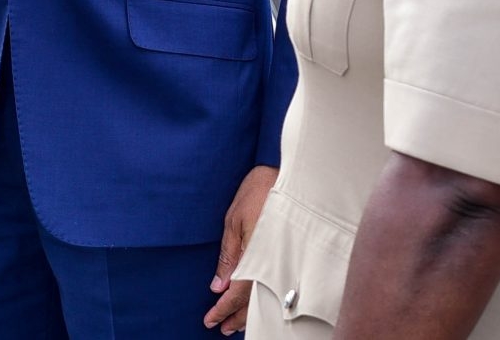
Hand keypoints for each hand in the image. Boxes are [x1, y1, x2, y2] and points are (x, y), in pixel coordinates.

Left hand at [204, 164, 276, 332]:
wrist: (287, 174)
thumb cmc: (258, 192)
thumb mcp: (234, 221)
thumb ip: (228, 256)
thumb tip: (219, 285)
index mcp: (256, 254)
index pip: (238, 292)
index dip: (223, 309)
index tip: (210, 320)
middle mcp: (272, 262)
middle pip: (254, 302)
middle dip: (236, 317)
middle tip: (221, 328)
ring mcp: (282, 259)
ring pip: (267, 297)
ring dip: (250, 313)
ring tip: (235, 324)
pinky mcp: (289, 253)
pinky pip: (275, 284)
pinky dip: (263, 299)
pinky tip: (256, 305)